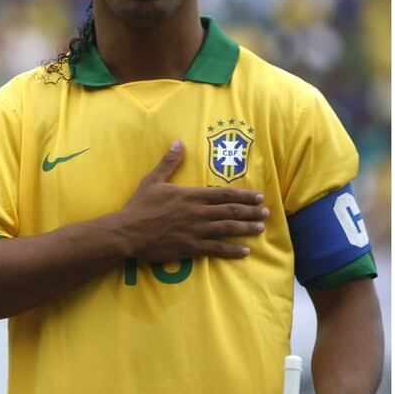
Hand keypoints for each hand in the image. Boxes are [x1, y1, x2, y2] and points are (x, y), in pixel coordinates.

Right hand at [115, 140, 267, 261]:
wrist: (128, 232)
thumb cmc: (139, 206)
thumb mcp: (152, 180)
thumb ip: (169, 162)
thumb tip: (179, 142)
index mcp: (191, 196)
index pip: (224, 194)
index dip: (244, 195)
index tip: (259, 196)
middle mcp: (198, 212)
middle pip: (231, 211)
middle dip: (251, 211)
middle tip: (266, 212)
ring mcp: (196, 231)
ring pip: (228, 229)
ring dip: (246, 228)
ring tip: (260, 228)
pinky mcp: (191, 247)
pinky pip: (216, 248)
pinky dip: (232, 250)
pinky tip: (245, 251)